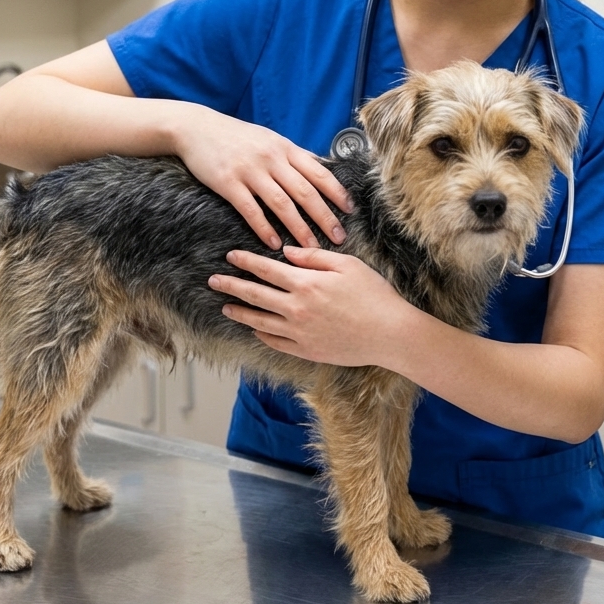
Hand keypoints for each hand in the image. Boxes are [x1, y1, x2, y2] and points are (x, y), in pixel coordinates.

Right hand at [174, 107, 351, 248]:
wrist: (197, 128)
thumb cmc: (236, 136)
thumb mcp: (270, 138)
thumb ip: (293, 155)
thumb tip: (321, 167)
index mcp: (285, 148)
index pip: (319, 173)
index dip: (337, 193)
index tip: (350, 211)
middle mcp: (272, 158)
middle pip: (305, 192)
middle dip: (325, 217)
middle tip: (339, 237)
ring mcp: (250, 171)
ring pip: (282, 204)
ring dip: (299, 228)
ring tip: (311, 248)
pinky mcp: (228, 183)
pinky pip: (251, 210)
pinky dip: (264, 229)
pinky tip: (274, 244)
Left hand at [208, 246, 410, 365]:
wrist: (389, 334)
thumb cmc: (374, 295)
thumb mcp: (348, 264)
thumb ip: (314, 258)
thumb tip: (289, 253)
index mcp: (306, 283)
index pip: (266, 269)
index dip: (246, 261)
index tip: (230, 257)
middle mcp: (297, 308)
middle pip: (255, 294)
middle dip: (231, 285)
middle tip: (213, 281)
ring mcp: (299, 332)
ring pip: (259, 321)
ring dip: (240, 312)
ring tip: (226, 307)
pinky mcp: (306, 350)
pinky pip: (275, 342)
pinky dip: (261, 334)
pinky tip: (254, 328)